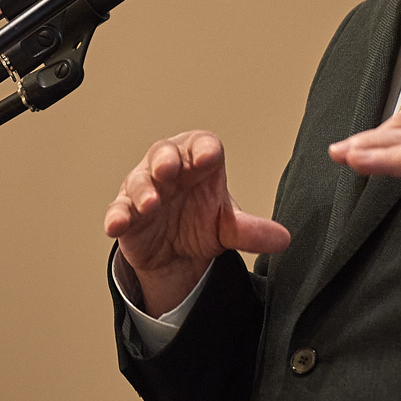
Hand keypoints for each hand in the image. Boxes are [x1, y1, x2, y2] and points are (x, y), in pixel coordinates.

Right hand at [103, 130, 290, 315]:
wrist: (176, 255)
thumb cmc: (200, 222)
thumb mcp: (227, 227)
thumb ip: (250, 231)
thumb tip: (283, 238)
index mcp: (198, 163)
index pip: (202, 145)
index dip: (204, 148)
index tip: (209, 157)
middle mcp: (169, 170)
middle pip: (164, 153)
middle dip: (165, 160)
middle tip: (169, 168)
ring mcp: (144, 190)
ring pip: (138, 181)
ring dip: (143, 190)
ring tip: (151, 204)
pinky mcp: (126, 213)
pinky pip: (118, 211)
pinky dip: (117, 216)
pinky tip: (117, 225)